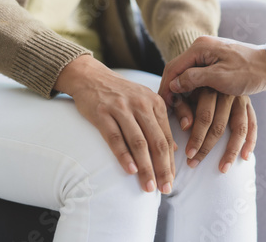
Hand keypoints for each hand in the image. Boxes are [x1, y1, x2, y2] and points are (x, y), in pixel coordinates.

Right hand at [55, 56, 174, 193]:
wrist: (91, 76)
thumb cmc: (121, 94)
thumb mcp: (144, 102)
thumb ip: (158, 123)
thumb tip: (174, 149)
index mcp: (156, 103)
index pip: (167, 137)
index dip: (170, 161)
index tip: (172, 180)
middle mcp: (141, 104)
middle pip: (156, 142)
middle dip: (162, 168)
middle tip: (165, 188)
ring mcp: (121, 108)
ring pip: (138, 142)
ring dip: (145, 167)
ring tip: (148, 187)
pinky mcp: (102, 113)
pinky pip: (115, 138)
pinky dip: (124, 156)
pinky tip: (130, 171)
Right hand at [158, 36, 265, 105]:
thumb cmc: (249, 72)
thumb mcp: (220, 77)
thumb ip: (194, 78)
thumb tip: (173, 84)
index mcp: (200, 47)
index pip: (174, 67)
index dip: (166, 86)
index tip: (162, 103)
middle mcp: (202, 48)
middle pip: (178, 70)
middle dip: (171, 90)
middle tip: (167, 108)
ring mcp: (209, 55)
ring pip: (187, 74)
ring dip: (181, 90)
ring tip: (177, 108)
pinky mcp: (215, 62)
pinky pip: (197, 75)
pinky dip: (192, 88)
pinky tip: (189, 101)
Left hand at [172, 88, 256, 172]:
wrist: (213, 62)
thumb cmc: (190, 80)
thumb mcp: (182, 87)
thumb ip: (181, 104)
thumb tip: (185, 126)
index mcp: (210, 87)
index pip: (204, 117)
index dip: (196, 137)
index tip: (187, 154)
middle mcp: (227, 93)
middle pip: (219, 125)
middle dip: (206, 147)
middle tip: (194, 163)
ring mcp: (240, 98)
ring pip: (239, 128)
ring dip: (231, 150)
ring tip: (223, 169)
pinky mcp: (248, 103)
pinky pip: (252, 124)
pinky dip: (251, 141)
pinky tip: (245, 156)